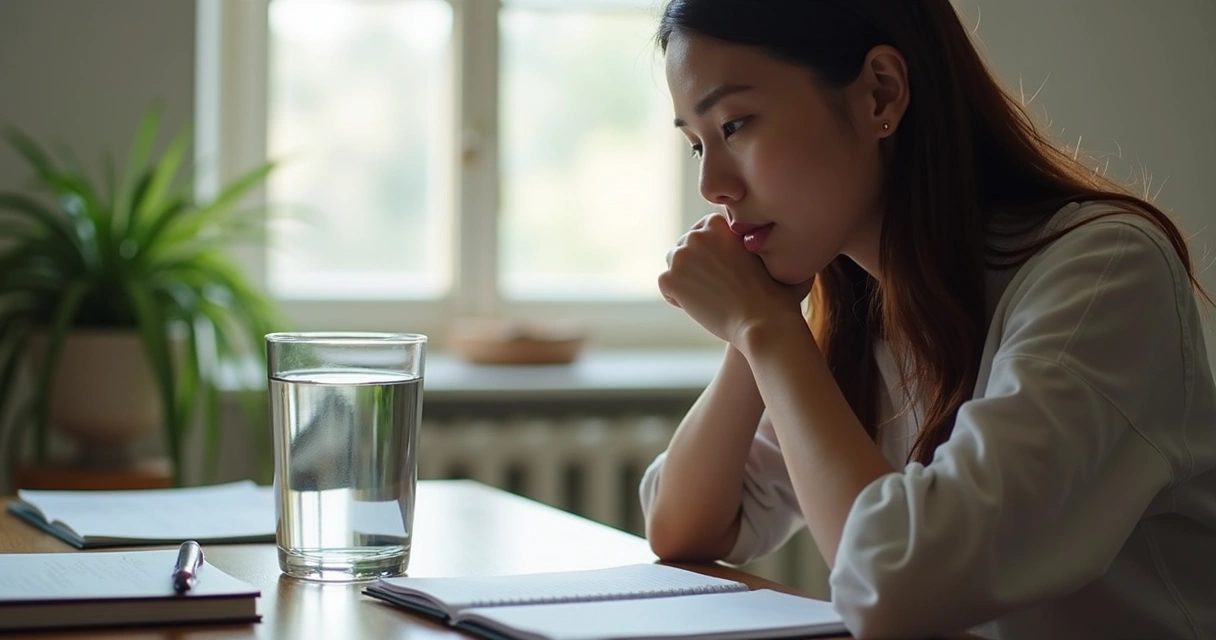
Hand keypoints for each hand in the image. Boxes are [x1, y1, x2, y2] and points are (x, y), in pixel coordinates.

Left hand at [659, 214, 810, 343]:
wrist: (764, 322)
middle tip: (715, 286)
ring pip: (674, 264)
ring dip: (685, 278)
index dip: (711, 251)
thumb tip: (774, 230)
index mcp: (720, 223)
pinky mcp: (670, 279)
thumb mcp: (773, 253)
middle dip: (696, 263)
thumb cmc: (777, 293)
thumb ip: (762, 238)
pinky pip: (666, 285)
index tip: (723, 269)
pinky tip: (699, 307)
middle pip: (686, 245)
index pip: (703, 231)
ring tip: (709, 296)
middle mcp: (698, 234)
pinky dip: (677, 297)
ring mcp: (681, 256)